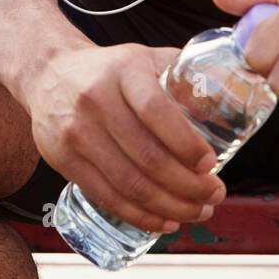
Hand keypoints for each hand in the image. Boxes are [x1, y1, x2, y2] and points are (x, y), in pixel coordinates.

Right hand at [26, 42, 225, 233]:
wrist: (48, 72)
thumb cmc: (109, 70)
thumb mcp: (142, 57)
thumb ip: (180, 71)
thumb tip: (230, 88)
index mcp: (123, 71)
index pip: (157, 111)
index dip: (186, 143)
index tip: (211, 163)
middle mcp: (95, 99)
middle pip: (147, 157)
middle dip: (188, 186)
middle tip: (215, 196)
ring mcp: (76, 132)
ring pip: (129, 183)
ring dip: (169, 207)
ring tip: (196, 212)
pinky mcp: (63, 159)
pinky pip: (106, 196)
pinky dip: (139, 216)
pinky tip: (164, 221)